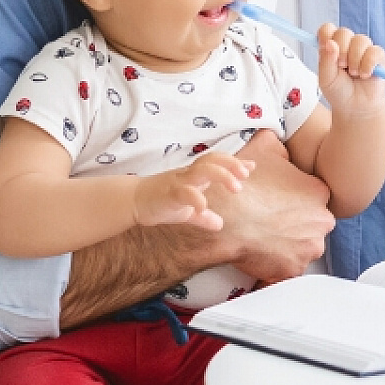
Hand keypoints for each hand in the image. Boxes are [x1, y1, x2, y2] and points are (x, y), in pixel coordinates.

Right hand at [131, 151, 251, 229]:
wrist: (133, 202)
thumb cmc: (162, 202)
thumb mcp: (187, 210)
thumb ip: (205, 215)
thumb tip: (220, 225)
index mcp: (195, 175)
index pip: (217, 162)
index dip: (234, 163)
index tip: (251, 167)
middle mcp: (189, 174)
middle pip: (212, 159)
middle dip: (231, 165)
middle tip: (245, 177)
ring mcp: (178, 181)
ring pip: (202, 169)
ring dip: (222, 175)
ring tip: (236, 189)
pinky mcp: (168, 193)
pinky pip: (184, 191)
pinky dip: (197, 198)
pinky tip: (204, 208)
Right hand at [209, 131, 335, 282]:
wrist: (227, 219)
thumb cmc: (245, 185)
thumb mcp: (263, 148)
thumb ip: (278, 143)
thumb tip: (278, 136)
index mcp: (319, 192)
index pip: (315, 197)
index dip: (297, 200)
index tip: (281, 204)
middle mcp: (322, 221)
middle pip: (314, 223)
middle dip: (298, 224)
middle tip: (273, 223)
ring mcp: (310, 248)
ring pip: (304, 247)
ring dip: (290, 245)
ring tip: (267, 239)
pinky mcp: (294, 269)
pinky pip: (288, 268)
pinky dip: (278, 264)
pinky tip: (263, 255)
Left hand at [315, 23, 384, 120]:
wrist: (356, 106)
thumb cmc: (339, 92)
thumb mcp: (326, 79)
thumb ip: (325, 60)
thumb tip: (330, 43)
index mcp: (332, 47)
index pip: (327, 29)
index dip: (326, 36)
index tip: (327, 50)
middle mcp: (348, 45)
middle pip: (344, 32)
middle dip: (341, 50)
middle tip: (341, 66)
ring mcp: (364, 49)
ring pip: (360, 40)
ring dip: (355, 60)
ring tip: (354, 74)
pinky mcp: (379, 56)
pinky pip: (374, 52)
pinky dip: (368, 65)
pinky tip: (365, 75)